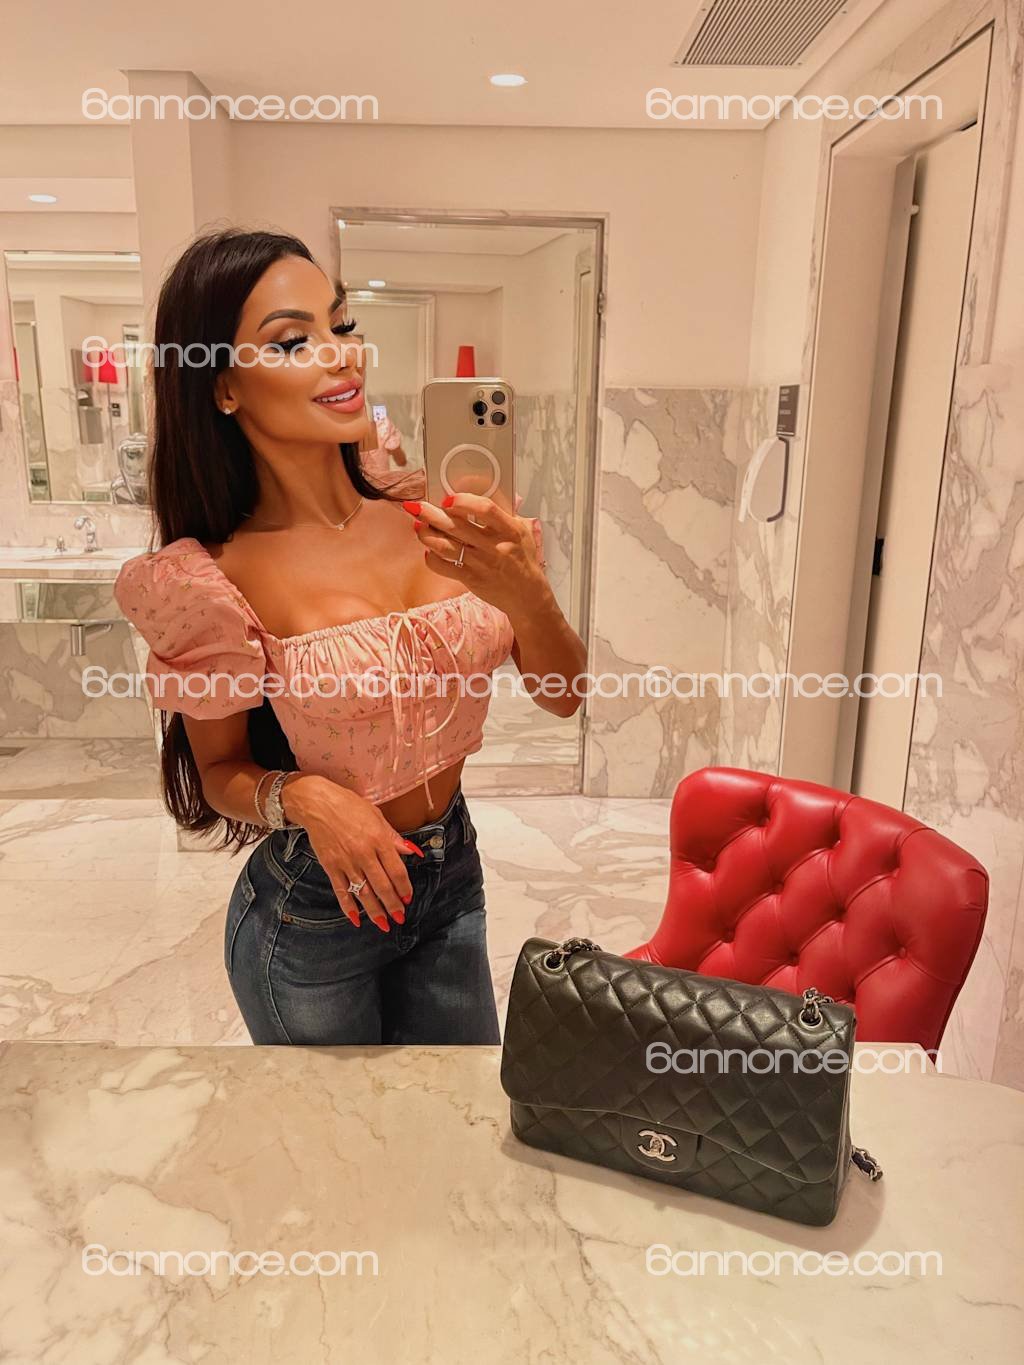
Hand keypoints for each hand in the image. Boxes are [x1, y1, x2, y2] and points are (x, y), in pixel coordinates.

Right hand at [281, 775, 424, 932]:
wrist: (317, 803)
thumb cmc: (349, 805)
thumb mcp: (377, 816)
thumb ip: (394, 837)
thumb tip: (412, 852)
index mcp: (378, 839)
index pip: (396, 870)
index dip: (404, 887)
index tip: (408, 898)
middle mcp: (363, 853)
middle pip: (382, 885)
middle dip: (392, 904)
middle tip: (399, 917)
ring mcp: (346, 862)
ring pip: (363, 892)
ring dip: (374, 911)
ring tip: (383, 924)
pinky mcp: (330, 867)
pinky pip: (341, 891)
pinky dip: (348, 907)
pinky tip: (356, 919)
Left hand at [404, 492, 546, 615]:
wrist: (527, 594)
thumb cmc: (523, 559)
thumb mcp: (523, 531)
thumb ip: (505, 512)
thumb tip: (485, 493)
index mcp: (509, 530)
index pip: (485, 509)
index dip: (463, 501)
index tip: (448, 499)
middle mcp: (494, 546)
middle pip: (457, 526)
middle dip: (431, 514)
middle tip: (416, 507)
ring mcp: (481, 564)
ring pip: (446, 547)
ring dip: (427, 535)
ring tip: (418, 526)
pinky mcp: (471, 579)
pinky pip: (444, 567)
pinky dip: (432, 559)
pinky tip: (429, 551)